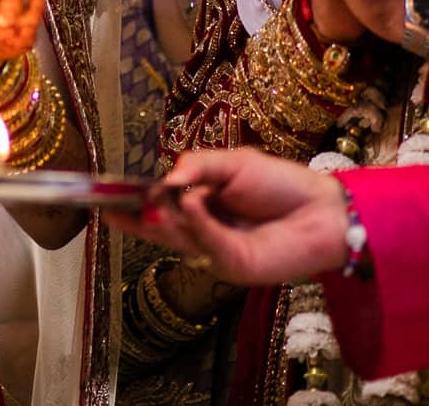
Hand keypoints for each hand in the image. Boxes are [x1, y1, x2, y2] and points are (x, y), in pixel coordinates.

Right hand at [109, 147, 347, 285]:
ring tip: (154, 200)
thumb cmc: (281, 184)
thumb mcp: (234, 163)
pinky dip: (198, 223)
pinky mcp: (235, 266)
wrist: (322, 209)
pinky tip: (191, 203)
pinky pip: (210, 244)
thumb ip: (199, 166)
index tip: (107, 200)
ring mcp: (218, 251)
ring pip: (181, 238)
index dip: (135, 206)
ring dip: (165, 219)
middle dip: (137, 219)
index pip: (160, 209)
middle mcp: (204, 232)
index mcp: (201, 206)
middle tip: (112, 207)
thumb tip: (166, 179)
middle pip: (162, 229)